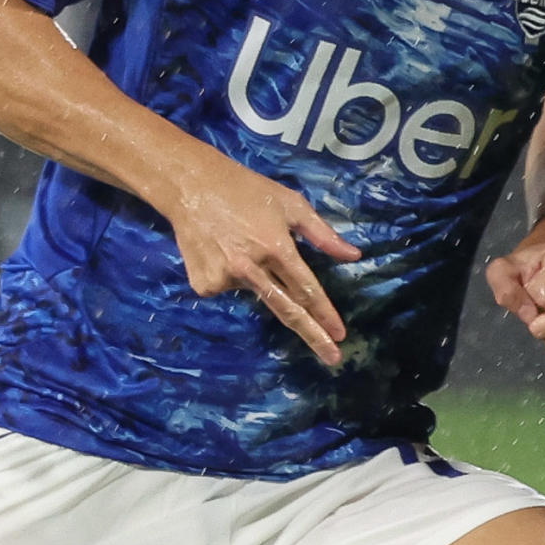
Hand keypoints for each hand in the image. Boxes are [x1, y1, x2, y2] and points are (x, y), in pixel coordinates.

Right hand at [156, 147, 359, 366]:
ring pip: (255, 292)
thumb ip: (322, 234)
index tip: (340, 335)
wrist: (190, 187)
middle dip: (312, 335)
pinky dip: (232, 276)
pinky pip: (229, 289)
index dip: (325, 314)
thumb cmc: (246, 190)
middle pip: (287, 310)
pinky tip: (222, 253)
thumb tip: (353, 256)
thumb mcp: (290, 204)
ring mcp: (225, 279)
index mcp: (276, 247)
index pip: (307, 289)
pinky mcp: (204, 285)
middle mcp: (251, 268)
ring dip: (257, 278)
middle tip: (332, 358)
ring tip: (241, 245)